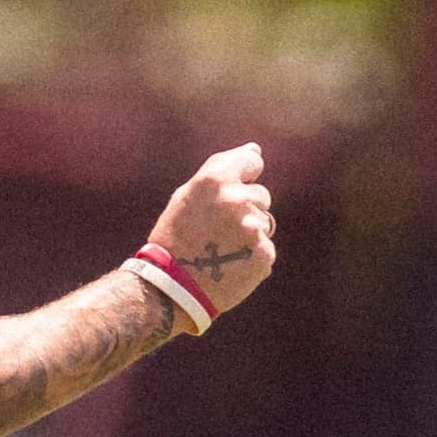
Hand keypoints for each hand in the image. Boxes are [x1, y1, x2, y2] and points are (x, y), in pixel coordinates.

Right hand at [146, 142, 274, 315]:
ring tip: (222, 247)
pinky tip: (230, 263)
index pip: (252, 161)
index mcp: (215, 179)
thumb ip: (221, 168)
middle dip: (245, 208)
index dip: (243, 174)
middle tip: (217, 229)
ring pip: (265, 223)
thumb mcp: (188, 194)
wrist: (171, 286)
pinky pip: (265, 248)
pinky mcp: (264, 254)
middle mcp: (237, 199)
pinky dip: (251, 255)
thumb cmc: (176, 234)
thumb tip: (255, 150)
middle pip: (261, 195)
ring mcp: (253, 228)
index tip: (231, 189)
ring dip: (249, 232)